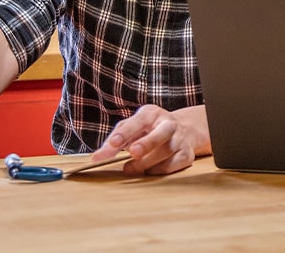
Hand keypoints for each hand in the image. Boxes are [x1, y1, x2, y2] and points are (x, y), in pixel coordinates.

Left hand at [92, 104, 210, 175]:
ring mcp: (180, 139)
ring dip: (147, 162)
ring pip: (166, 151)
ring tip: (131, 167)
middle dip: (147, 143)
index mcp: (151, 114)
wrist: (182, 131)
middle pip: (161, 133)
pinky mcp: (187, 154)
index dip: (126, 133)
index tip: (114, 144)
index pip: (138, 121)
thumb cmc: (148, 130)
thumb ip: (113, 141)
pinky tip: (148, 170)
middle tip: (133, 153)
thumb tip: (97, 158)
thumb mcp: (130, 128)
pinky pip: (173, 164)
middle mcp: (168, 124)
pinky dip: (158, 169)